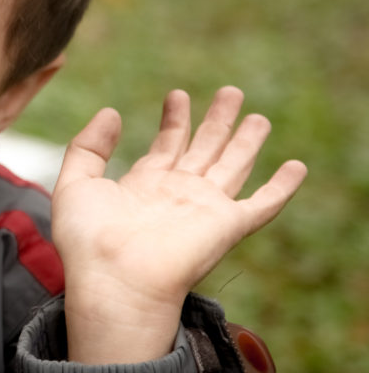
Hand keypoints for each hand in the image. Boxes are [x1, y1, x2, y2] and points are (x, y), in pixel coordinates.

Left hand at [52, 86, 306, 363]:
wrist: (114, 280)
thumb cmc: (89, 241)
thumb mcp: (76, 183)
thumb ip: (89, 146)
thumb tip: (111, 112)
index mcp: (144, 186)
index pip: (167, 145)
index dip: (175, 119)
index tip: (178, 95)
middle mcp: (177, 194)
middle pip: (204, 150)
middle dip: (217, 121)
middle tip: (230, 92)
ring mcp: (204, 209)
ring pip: (233, 166)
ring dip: (246, 141)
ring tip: (258, 116)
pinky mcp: (227, 225)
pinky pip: (263, 204)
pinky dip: (282, 186)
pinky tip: (297, 166)